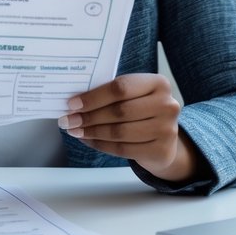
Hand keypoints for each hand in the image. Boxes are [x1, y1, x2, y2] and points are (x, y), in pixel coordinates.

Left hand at [58, 73, 195, 181]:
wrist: (165, 139)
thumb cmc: (142, 110)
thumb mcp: (134, 95)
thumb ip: (112, 94)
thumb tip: (75, 102)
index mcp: (159, 83)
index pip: (121, 88)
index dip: (94, 97)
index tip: (72, 104)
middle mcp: (167, 105)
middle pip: (119, 111)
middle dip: (89, 117)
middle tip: (68, 121)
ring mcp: (167, 130)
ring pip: (119, 132)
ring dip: (92, 132)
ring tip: (75, 131)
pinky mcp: (161, 151)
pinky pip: (123, 149)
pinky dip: (101, 145)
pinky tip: (88, 140)